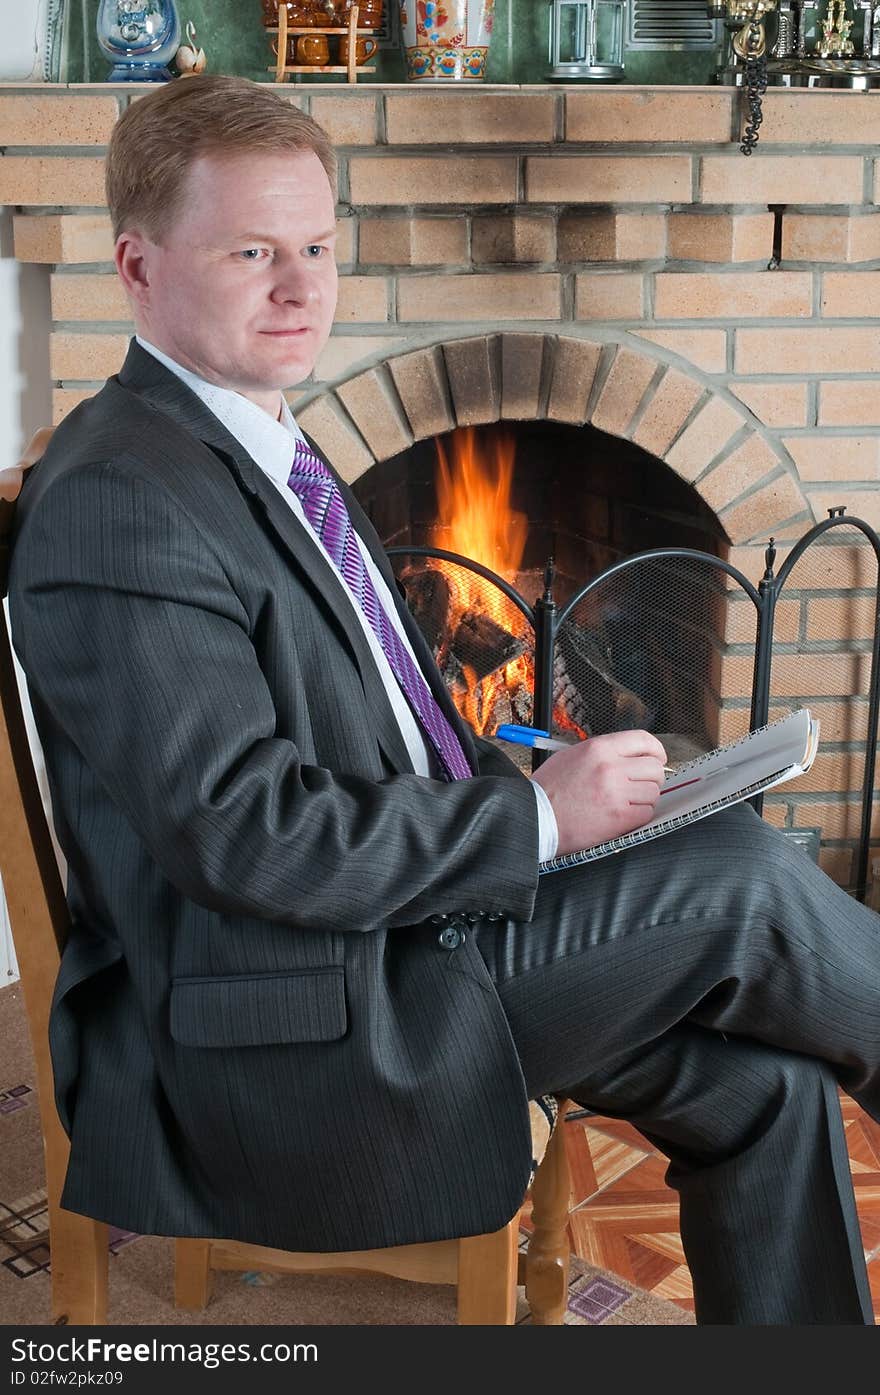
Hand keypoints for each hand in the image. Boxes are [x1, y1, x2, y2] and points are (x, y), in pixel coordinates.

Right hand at [531, 730, 667, 856]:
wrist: (537, 817)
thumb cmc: (549, 789)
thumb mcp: (573, 755)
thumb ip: (604, 752)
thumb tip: (631, 755)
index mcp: (599, 748)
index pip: (644, 740)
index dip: (656, 750)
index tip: (657, 758)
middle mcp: (611, 767)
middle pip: (655, 767)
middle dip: (651, 777)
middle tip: (639, 784)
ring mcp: (616, 793)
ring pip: (654, 791)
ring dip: (645, 797)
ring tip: (628, 800)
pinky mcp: (619, 818)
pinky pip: (647, 812)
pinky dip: (640, 814)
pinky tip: (624, 813)